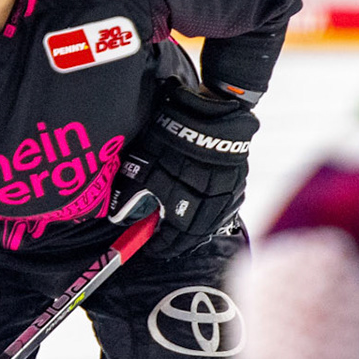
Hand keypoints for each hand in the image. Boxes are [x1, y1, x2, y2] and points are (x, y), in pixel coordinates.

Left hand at [107, 82, 256, 259]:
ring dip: (197, 233)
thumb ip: (130, 192)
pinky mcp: (239, 181)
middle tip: (167, 247)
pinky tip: (204, 217)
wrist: (208, 110)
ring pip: (212, 223)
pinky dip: (214, 216)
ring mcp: (227, 192)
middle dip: (179, 244)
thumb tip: (119, 215)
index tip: (152, 248)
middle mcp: (208, 201)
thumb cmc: (170, 135)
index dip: (161, 246)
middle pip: (194, 234)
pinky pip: (227, 207)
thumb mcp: (142, 162)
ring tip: (184, 235)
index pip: (172, 236)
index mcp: (183, 199)